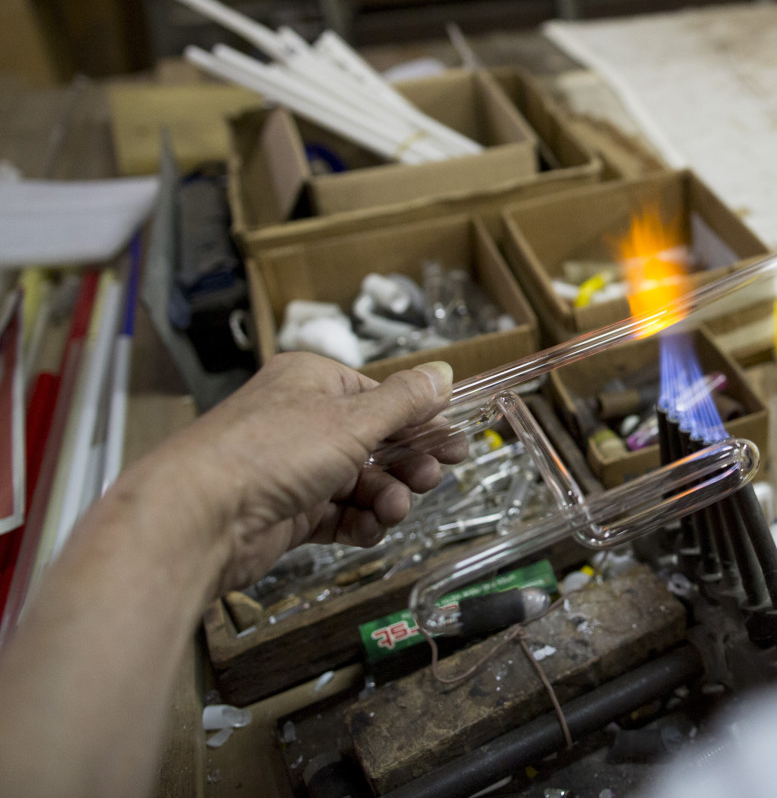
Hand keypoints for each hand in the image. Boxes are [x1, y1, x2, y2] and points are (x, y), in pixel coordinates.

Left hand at [145, 352, 463, 593]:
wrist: (199, 517)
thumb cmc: (267, 452)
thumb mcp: (351, 420)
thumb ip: (404, 402)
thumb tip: (442, 371)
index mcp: (313, 383)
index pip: (381, 397)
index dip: (420, 421)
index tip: (454, 442)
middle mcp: (302, 421)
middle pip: (376, 442)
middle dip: (408, 464)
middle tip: (433, 478)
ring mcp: (293, 469)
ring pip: (361, 482)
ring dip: (386, 497)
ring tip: (393, 510)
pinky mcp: (287, 512)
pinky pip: (338, 515)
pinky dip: (359, 523)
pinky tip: (369, 528)